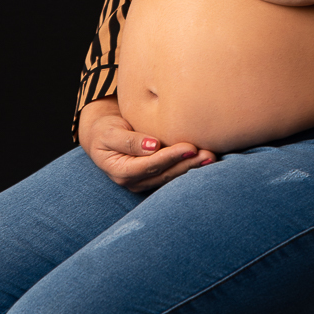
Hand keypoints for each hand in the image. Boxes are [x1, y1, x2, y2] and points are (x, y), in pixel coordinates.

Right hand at [77, 97, 215, 192]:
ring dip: (192, 169)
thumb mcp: (110, 132)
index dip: (170, 157)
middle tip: (208, 154)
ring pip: (171, 178)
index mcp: (121, 172)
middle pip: (164, 175)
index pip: (150, 165)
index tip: (190, 147)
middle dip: (187, 165)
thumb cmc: (105, 131)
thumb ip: (129, 140)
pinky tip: (204, 162)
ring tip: (211, 158)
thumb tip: (153, 145)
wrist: (101, 136)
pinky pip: (172, 175)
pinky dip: (188, 168)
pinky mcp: (153, 178)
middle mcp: (133, 182)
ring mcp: (144, 183)